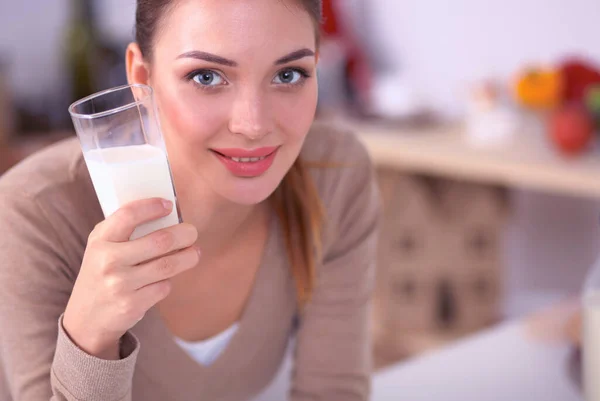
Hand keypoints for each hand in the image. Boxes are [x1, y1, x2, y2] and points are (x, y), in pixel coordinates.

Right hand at [63, 198, 198, 359]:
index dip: (152, 207)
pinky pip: (163, 286)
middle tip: (192, 232)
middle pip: (160, 241)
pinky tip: (166, 278)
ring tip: (195, 252)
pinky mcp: (132, 304)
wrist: (86, 318)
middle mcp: (109, 261)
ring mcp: (120, 284)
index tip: (168, 205)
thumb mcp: (101, 247)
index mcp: (100, 240)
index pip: (128, 215)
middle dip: (184, 234)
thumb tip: (165, 212)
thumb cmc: (101, 273)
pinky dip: (169, 281)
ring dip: (188, 257)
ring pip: (167, 265)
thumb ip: (124, 229)